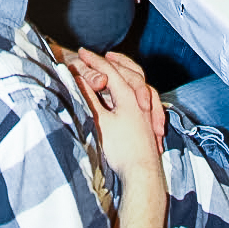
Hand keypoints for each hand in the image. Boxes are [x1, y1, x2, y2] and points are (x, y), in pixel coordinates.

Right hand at [72, 50, 168, 179]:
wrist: (142, 175)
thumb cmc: (121, 149)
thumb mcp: (99, 121)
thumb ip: (89, 97)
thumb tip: (79, 80)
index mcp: (128, 96)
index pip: (110, 70)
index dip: (94, 60)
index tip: (81, 52)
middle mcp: (141, 100)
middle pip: (129, 71)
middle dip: (114, 60)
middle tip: (101, 55)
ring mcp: (147, 111)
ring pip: (141, 82)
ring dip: (128, 72)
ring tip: (119, 68)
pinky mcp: (149, 123)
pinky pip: (146, 95)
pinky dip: (137, 87)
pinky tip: (133, 94)